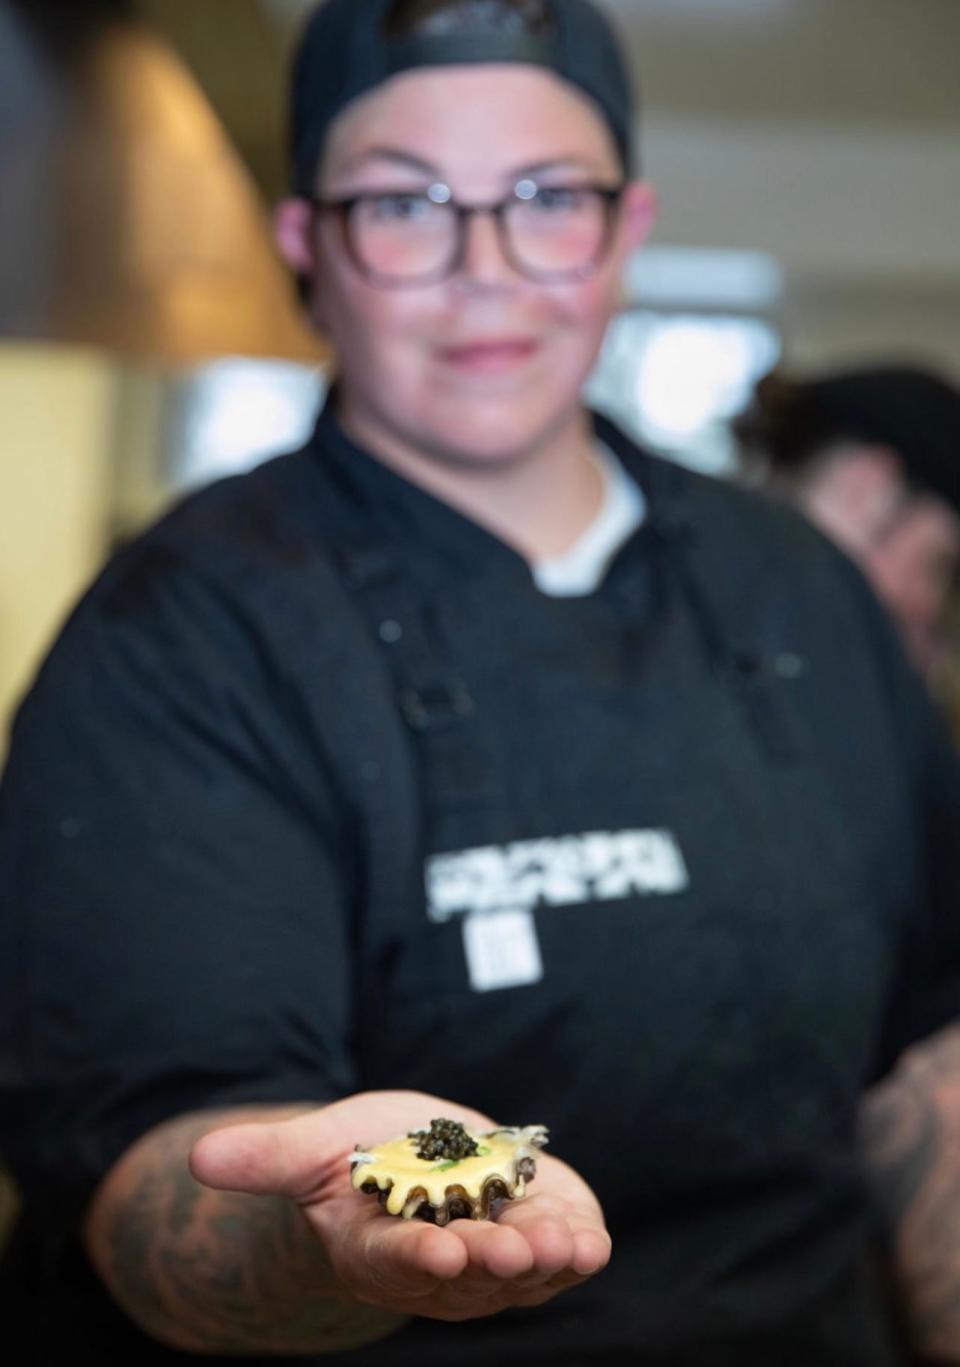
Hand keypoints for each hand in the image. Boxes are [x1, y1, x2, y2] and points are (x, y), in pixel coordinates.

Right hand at [190, 1090, 610, 1322]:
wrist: (412, 1165)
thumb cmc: (355, 1158)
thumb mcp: (310, 1150)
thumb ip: (265, 1159)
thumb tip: (197, 1156)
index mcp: (374, 1250)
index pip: (396, 1262)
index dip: (417, 1260)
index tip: (439, 1254)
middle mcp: (437, 1269)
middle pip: (467, 1273)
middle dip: (493, 1262)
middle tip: (517, 1249)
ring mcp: (491, 1260)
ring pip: (520, 1274)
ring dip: (547, 1264)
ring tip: (569, 1246)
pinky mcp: (536, 1235)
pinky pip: (560, 1253)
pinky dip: (578, 1249)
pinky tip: (593, 1243)